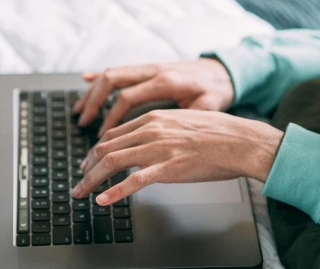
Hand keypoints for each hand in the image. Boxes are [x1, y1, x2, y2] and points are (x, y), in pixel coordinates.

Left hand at [70, 109, 284, 204]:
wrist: (239, 141)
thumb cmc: (219, 133)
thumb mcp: (184, 121)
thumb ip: (163, 129)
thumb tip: (151, 140)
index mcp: (154, 119)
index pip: (114, 133)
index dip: (97, 149)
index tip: (90, 161)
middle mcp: (151, 131)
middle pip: (106, 147)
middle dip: (87, 165)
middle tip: (80, 179)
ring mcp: (158, 149)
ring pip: (112, 163)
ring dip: (91, 180)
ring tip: (81, 192)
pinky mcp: (168, 168)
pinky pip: (133, 182)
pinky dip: (114, 192)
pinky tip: (103, 201)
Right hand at [72, 58, 234, 135]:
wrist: (225, 70)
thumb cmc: (217, 91)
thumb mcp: (208, 107)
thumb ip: (187, 120)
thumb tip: (169, 141)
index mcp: (166, 81)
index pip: (128, 97)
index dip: (112, 118)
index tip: (101, 137)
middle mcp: (154, 71)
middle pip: (113, 80)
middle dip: (93, 101)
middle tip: (81, 122)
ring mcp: (150, 68)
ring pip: (113, 74)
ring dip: (93, 92)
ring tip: (79, 111)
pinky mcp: (149, 69)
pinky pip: (121, 70)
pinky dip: (101, 77)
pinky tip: (86, 82)